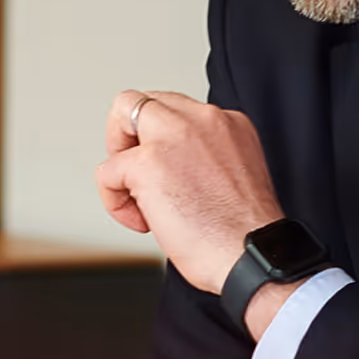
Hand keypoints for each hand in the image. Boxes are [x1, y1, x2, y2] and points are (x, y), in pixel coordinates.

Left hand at [97, 90, 286, 290]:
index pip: (175, 109)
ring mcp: (173, 136)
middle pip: (141, 101)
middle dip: (129, 137)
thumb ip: (204, 156)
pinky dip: (115, 201)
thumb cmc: (245, 235)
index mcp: (228, 123)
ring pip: (120, 116)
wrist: (252, 257)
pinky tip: (143, 222)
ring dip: (120, 163)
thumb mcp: (235, 174)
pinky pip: (106, 172)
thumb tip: (171, 166)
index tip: (166, 170)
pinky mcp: (146, 163)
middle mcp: (203, 120)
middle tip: (138, 176)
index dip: (159, 139)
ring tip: (141, 200)